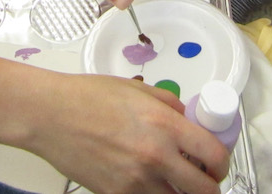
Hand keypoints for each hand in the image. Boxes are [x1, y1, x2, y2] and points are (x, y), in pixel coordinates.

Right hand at [29, 73, 228, 193]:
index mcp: (164, 124)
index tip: (217, 162)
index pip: (213, 155)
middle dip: (210, 186)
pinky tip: (147, 181)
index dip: (222, 163)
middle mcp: (155, 157)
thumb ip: (168, 104)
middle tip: (203, 178)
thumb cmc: (86, 97)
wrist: (50, 116)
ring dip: (181, 192)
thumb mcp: (135, 88)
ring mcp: (136, 182)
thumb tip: (187, 117)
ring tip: (173, 179)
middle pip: (205, 191)